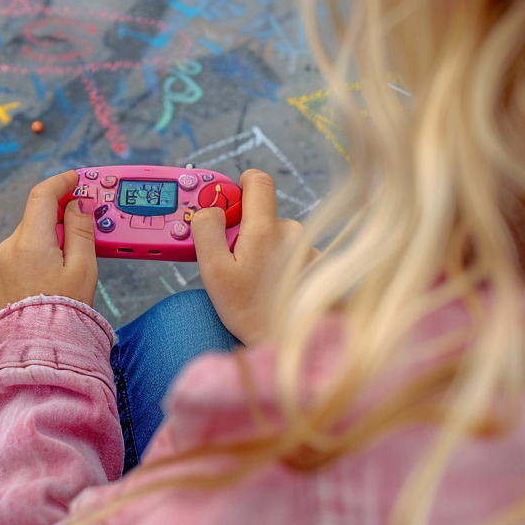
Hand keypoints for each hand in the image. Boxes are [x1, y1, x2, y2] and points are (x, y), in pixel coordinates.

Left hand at [0, 170, 97, 311]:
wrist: (37, 348)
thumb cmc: (64, 310)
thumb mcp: (83, 267)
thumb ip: (80, 230)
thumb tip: (78, 204)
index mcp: (30, 242)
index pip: (42, 195)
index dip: (61, 182)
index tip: (76, 180)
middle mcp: (9, 248)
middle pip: (36, 216)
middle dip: (59, 214)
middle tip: (84, 221)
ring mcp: (0, 262)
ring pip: (28, 236)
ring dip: (48, 236)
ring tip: (71, 258)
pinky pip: (19, 253)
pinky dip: (36, 253)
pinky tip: (51, 272)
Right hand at [191, 169, 313, 346]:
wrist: (289, 343)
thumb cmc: (250, 312)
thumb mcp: (213, 272)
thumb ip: (207, 231)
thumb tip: (210, 209)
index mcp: (266, 229)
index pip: (258, 181)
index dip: (239, 185)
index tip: (227, 202)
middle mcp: (292, 233)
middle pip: (263, 215)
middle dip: (244, 231)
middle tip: (233, 261)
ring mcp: (308, 249)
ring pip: (277, 237)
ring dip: (263, 251)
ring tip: (254, 282)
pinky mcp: (317, 266)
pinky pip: (292, 253)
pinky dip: (280, 265)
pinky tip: (273, 288)